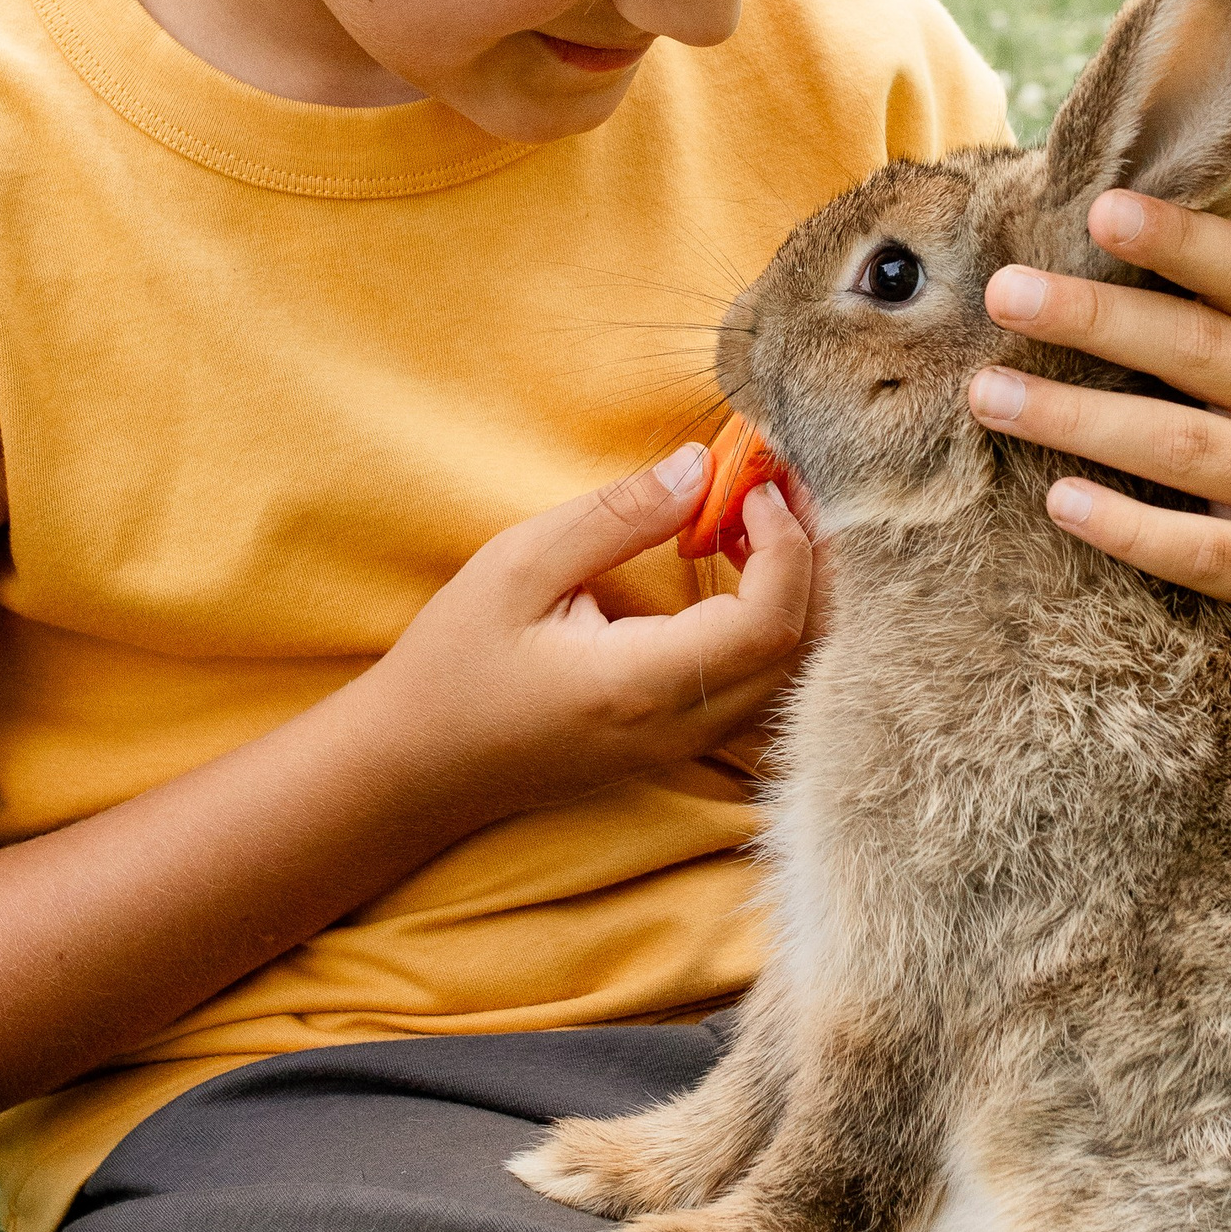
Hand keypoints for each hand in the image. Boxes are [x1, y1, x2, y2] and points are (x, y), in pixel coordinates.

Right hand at [363, 446, 813, 823]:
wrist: (415, 765)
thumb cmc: (454, 664)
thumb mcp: (518, 567)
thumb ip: (617, 517)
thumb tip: (701, 466)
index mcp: (642, 686)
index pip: (771, 622)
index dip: (788, 545)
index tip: (756, 483)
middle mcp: (682, 728)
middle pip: (805, 648)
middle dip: (815, 556)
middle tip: (784, 483)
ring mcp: (688, 746)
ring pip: (795, 670)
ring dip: (799, 586)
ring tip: (761, 512)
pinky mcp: (682, 742)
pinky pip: (765, 682)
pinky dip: (774, 616)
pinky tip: (737, 563)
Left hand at [967, 191, 1230, 678]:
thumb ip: (1177, 317)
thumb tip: (1044, 250)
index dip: (1179, 237)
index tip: (1100, 208)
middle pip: (1199, 349)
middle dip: (1096, 317)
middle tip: (1003, 293)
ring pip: (1185, 446)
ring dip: (1079, 418)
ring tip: (988, 396)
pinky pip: (1197, 549)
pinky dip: (1126, 524)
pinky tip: (1060, 500)